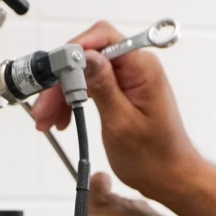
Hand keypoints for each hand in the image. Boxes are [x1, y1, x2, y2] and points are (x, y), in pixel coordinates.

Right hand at [31, 21, 206, 203]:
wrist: (170, 178)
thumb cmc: (155, 158)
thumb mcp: (121, 123)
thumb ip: (102, 86)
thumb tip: (84, 56)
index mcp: (142, 68)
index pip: (101, 38)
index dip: (73, 51)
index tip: (53, 72)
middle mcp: (137, 67)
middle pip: (87, 56)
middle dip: (62, 80)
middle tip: (45, 108)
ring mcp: (130, 78)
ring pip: (84, 72)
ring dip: (63, 94)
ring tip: (48, 119)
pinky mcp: (123, 90)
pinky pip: (91, 85)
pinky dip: (74, 100)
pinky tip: (63, 118)